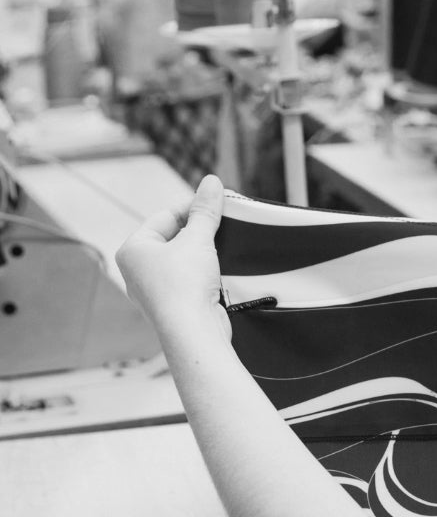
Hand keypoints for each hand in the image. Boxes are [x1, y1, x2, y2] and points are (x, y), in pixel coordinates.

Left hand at [115, 173, 230, 344]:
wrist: (193, 333)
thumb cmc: (184, 286)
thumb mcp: (198, 239)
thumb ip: (206, 210)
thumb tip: (211, 182)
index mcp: (132, 250)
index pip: (165, 217)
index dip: (193, 207)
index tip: (217, 201)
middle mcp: (137, 271)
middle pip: (174, 238)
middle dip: (199, 231)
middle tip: (223, 222)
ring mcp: (154, 292)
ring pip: (182, 261)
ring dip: (203, 253)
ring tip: (223, 246)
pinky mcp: (173, 307)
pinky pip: (189, 281)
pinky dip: (204, 274)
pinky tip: (220, 271)